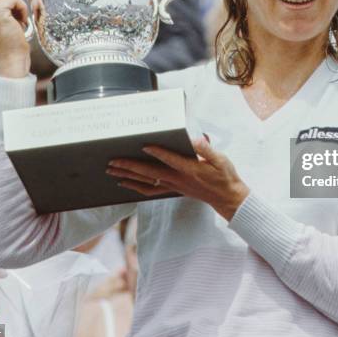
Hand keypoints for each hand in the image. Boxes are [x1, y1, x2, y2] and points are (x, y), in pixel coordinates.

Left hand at [107, 138, 249, 220]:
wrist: (226, 196)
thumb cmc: (224, 175)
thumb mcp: (221, 159)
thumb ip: (206, 149)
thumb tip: (195, 140)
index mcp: (190, 169)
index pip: (171, 159)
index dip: (158, 152)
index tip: (144, 145)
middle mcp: (178, 178)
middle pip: (150, 172)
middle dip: (130, 166)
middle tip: (113, 161)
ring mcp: (173, 185)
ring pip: (146, 181)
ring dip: (127, 176)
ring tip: (111, 170)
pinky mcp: (172, 189)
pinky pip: (150, 190)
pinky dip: (135, 187)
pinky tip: (124, 183)